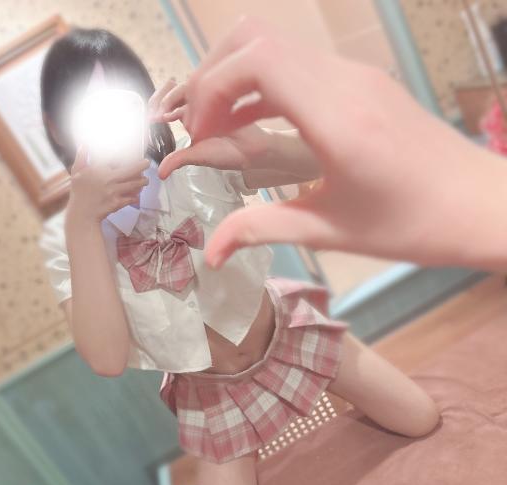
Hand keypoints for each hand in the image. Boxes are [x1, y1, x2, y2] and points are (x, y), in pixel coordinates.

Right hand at [66, 146, 148, 225]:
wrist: (82, 214)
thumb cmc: (78, 193)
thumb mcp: (76, 173)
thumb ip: (81, 158)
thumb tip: (83, 146)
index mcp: (99, 170)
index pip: (115, 159)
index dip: (126, 155)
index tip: (133, 154)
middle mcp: (109, 180)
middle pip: (130, 171)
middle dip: (141, 166)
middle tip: (147, 163)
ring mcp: (114, 192)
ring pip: (133, 184)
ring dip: (142, 182)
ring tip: (146, 180)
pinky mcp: (117, 203)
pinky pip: (131, 198)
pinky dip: (135, 196)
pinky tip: (137, 195)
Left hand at [149, 78, 272, 178]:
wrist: (251, 150)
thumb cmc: (227, 153)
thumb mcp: (196, 157)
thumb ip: (177, 160)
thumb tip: (159, 174)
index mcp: (188, 117)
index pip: (166, 105)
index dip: (155, 109)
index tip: (149, 121)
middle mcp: (196, 106)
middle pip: (171, 91)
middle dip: (160, 99)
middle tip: (154, 115)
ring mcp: (209, 99)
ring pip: (185, 87)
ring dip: (171, 98)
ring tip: (165, 116)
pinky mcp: (220, 94)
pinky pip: (203, 87)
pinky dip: (190, 97)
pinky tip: (181, 112)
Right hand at [177, 18, 506, 270]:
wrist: (480, 205)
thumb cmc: (412, 224)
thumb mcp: (331, 231)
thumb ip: (263, 230)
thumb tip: (212, 252)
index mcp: (337, 117)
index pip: (257, 61)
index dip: (211, 88)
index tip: (199, 135)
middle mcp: (345, 81)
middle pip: (255, 39)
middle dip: (212, 77)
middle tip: (200, 128)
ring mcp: (355, 76)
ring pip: (276, 47)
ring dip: (236, 80)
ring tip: (219, 129)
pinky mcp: (361, 83)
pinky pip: (298, 67)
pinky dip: (263, 88)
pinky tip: (254, 126)